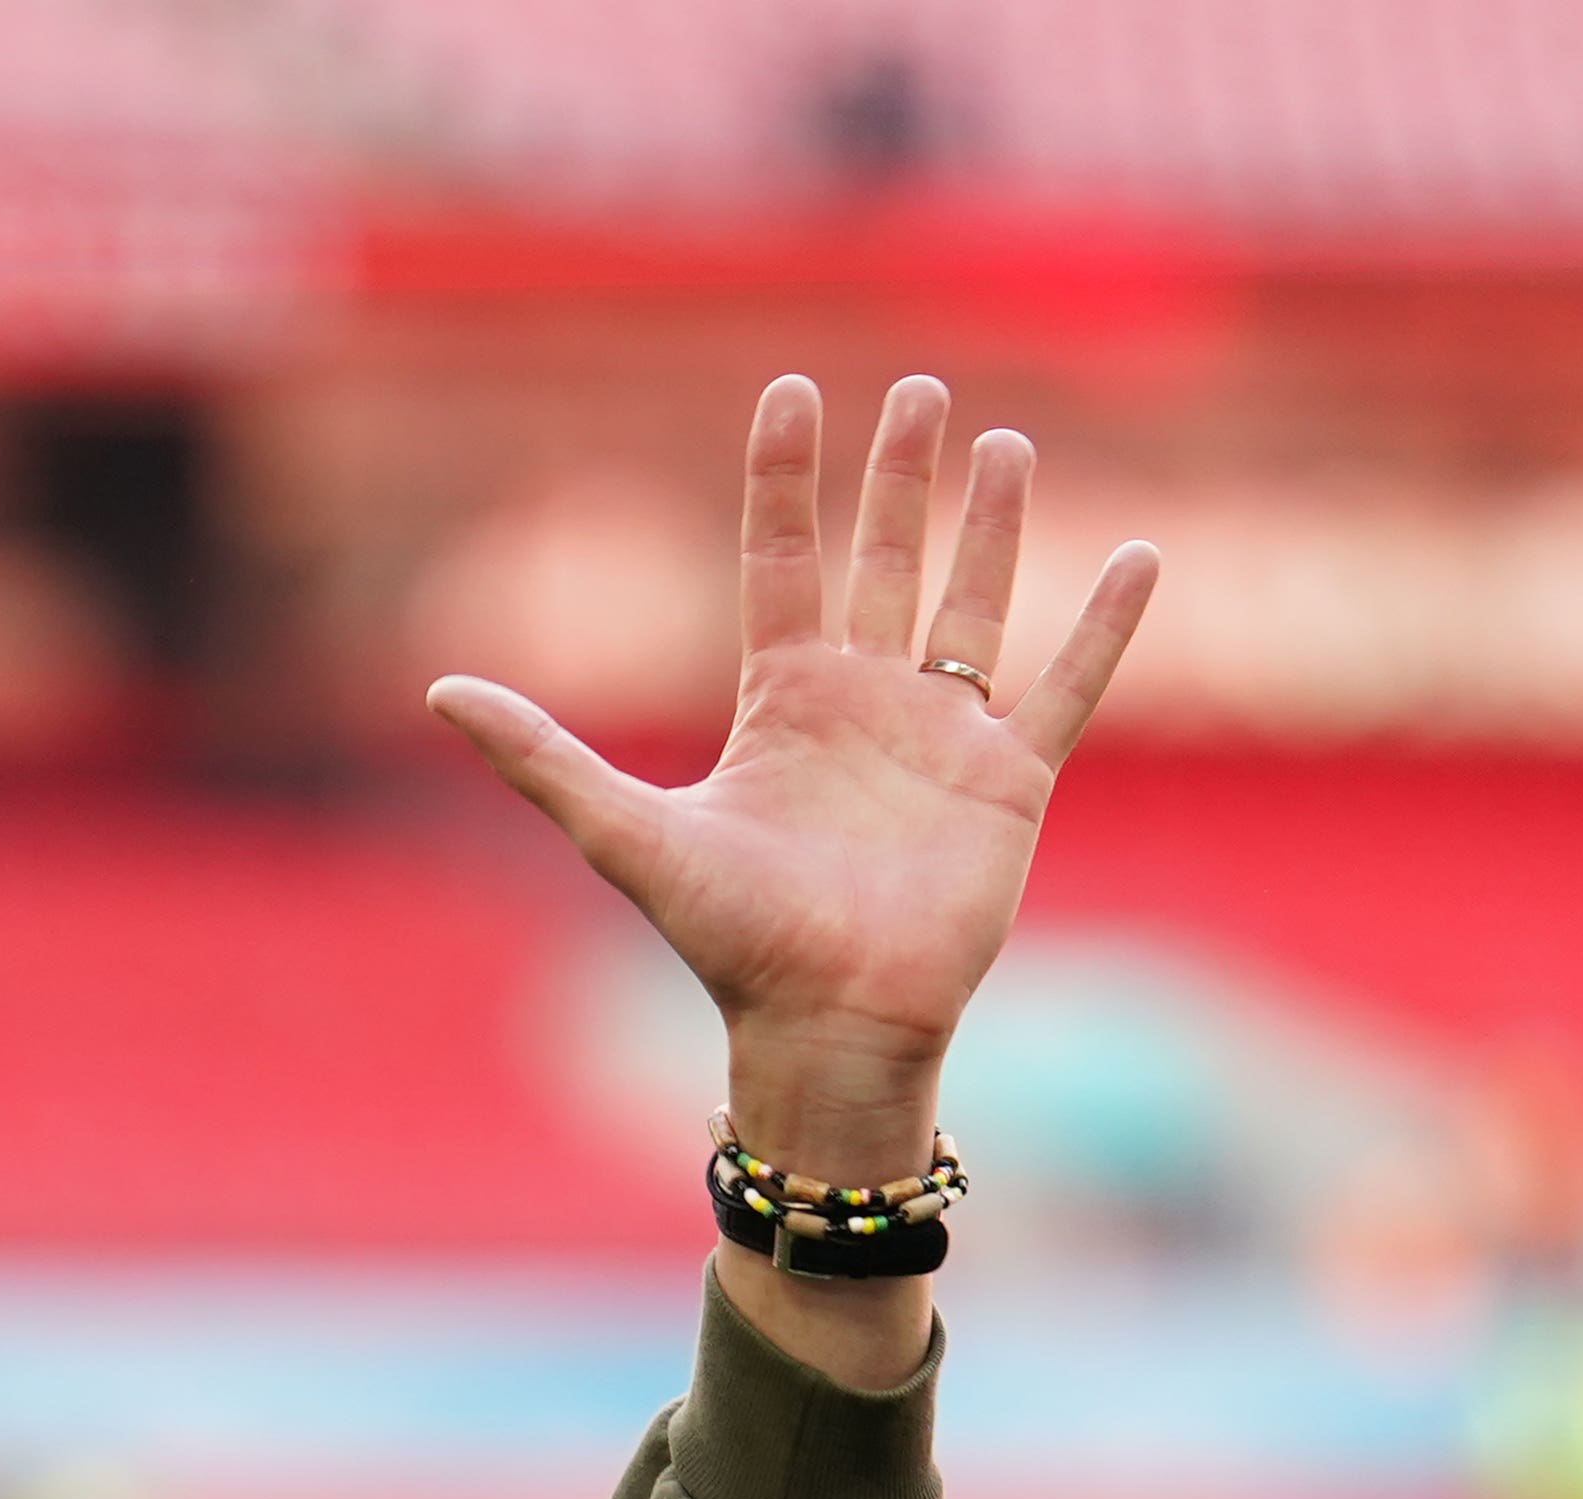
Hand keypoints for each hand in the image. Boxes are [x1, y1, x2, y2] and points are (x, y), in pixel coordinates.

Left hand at [432, 375, 1157, 1189]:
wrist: (826, 1026)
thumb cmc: (729, 941)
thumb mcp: (624, 834)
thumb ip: (541, 758)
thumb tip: (441, 690)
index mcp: (780, 702)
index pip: (782, 560)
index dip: (786, 478)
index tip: (795, 388)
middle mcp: (864, 704)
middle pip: (886, 561)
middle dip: (900, 477)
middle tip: (922, 389)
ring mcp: (942, 737)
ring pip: (974, 603)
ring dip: (993, 526)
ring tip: (1004, 443)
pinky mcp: (1009, 781)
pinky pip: (1071, 685)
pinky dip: (1108, 626)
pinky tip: (1141, 555)